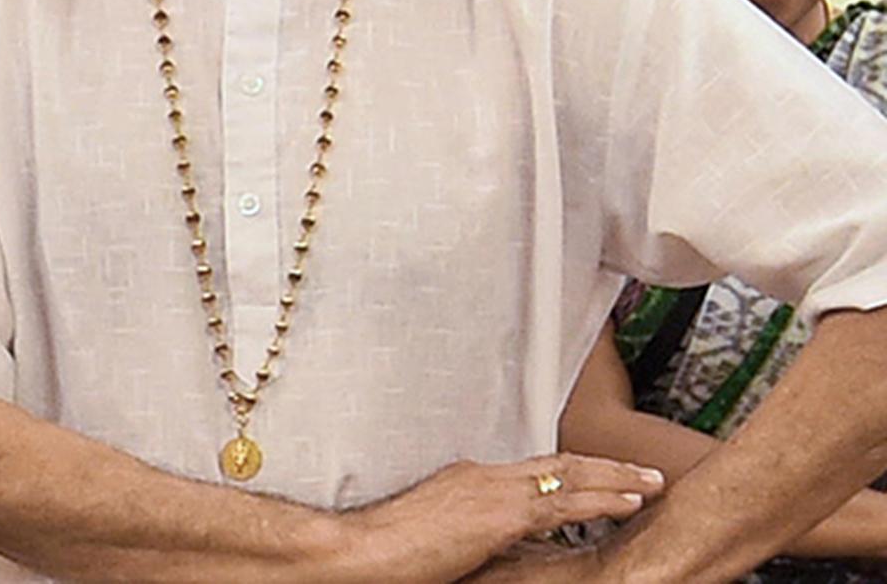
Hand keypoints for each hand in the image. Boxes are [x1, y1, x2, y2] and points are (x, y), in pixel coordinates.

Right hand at [343, 453, 661, 582]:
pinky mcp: (501, 515)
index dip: (575, 473)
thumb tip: (497, 544)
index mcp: (472, 480)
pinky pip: (563, 504)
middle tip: (643, 472)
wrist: (366, 551)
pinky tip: (628, 503)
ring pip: (569, 476)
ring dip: (615, 479)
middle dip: (605, 467)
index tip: (604, 477)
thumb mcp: (443, 536)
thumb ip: (476, 535)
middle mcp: (487, 476)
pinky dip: (601, 500)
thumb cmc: (393, 552)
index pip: (536, 472)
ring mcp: (495, 491)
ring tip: (650, 483)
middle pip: (560, 464)